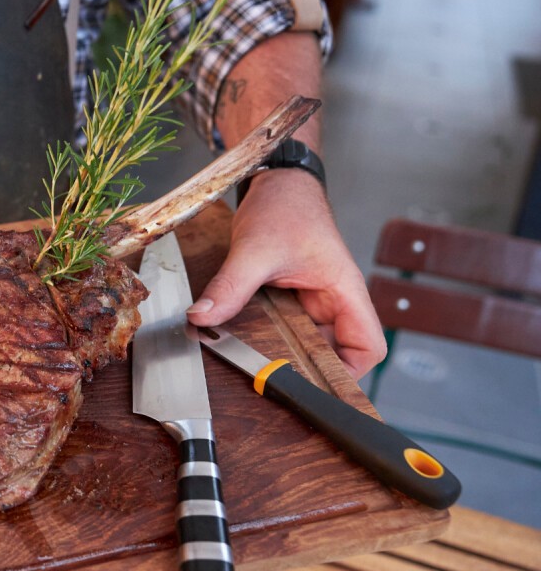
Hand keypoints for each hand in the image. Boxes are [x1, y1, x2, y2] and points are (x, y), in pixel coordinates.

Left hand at [185, 170, 386, 377]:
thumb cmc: (285, 207)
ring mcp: (314, 302)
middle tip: (274, 384)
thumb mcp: (255, 248)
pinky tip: (246, 348)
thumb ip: (231, 285)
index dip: (350, 373)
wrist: (277, 183)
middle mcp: (335, 301)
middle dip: (310, 372)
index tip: (315, 386)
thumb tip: (202, 317)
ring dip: (288, 358)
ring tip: (258, 371)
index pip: (369, 347)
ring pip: (311, 345)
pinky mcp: (293, 299)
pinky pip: (289, 330)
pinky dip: (271, 341)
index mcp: (344, 292)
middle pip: (338, 354)